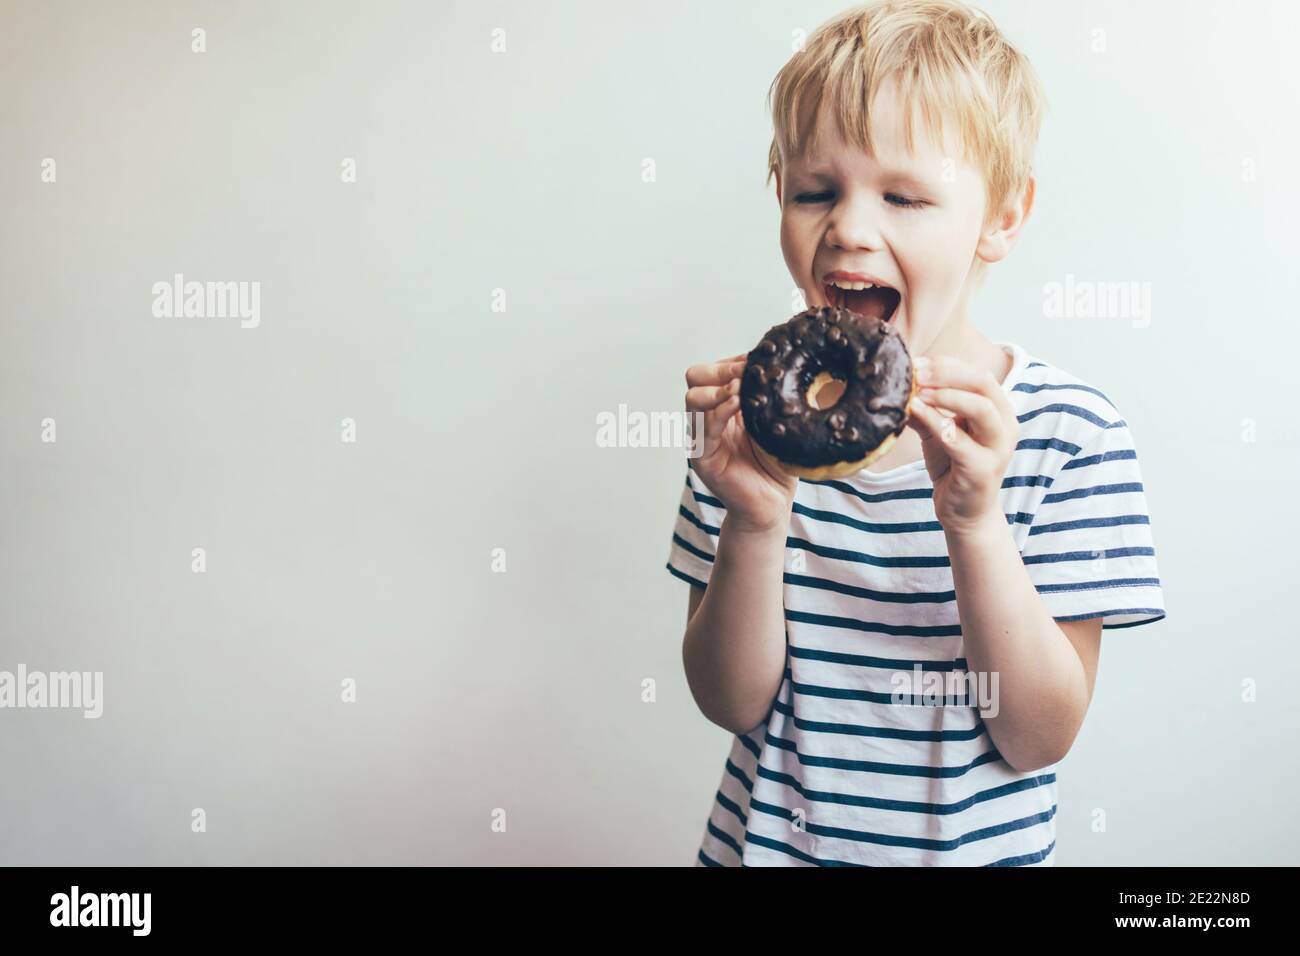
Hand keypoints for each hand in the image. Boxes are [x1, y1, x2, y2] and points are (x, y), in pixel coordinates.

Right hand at [684, 352, 798, 533]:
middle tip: (743, 373)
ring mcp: (702, 437)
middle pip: (695, 377)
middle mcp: (708, 417)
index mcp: (723, 405)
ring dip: (717, 388)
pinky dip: (718, 412)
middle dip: (720, 369)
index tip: (755, 360)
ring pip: (693, 398)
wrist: (772, 504)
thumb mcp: (776, 420)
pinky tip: (736, 404)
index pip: (713, 370)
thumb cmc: (778, 463)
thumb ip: (772, 396)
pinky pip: (703, 429)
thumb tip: (784, 363)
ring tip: (739, 387)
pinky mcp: (702, 458)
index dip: (731, 361)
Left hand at [906, 354, 1017, 535]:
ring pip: (980, 408)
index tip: (916, 363)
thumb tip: (900, 385)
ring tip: (918, 393)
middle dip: (946, 373)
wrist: (964, 512)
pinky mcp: (983, 469)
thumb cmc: (953, 467)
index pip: (977, 374)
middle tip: (916, 373)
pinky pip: (959, 441)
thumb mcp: (937, 432)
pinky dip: (937, 423)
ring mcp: (998, 448)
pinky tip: (916, 414)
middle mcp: (1005, 425)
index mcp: (998, 410)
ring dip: (946, 395)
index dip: (946, 364)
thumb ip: (924, 409)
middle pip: (983, 382)